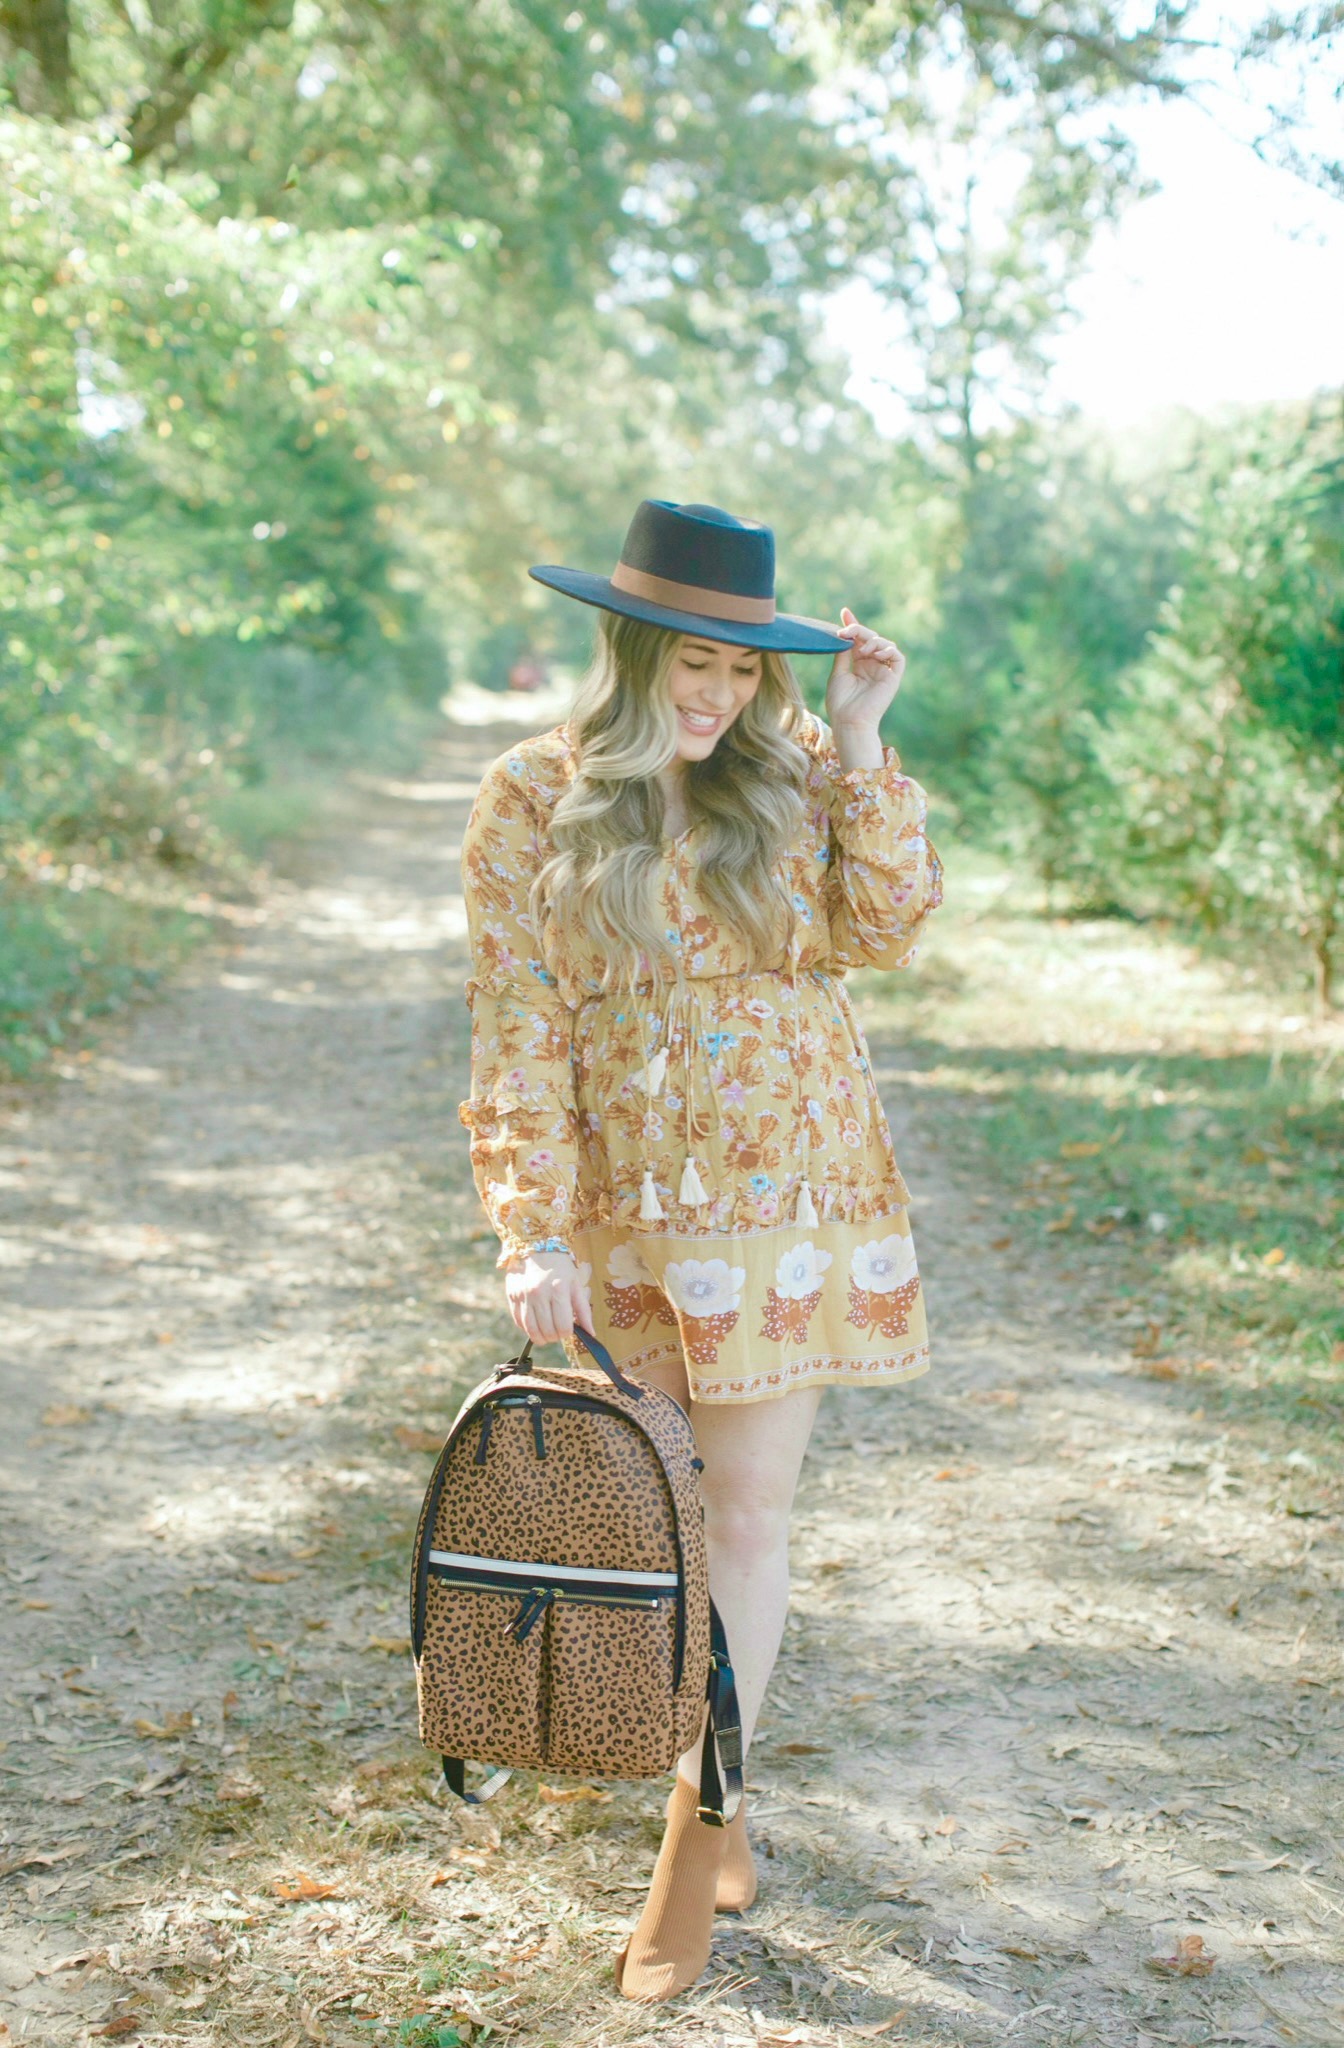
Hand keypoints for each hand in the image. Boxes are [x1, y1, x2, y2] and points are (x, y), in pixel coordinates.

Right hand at [503, 1249, 593, 1345]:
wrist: (535, 1247)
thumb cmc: (560, 1267)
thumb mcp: (576, 1284)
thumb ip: (584, 1310)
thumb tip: (591, 1333)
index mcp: (558, 1290)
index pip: (563, 1327)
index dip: (567, 1333)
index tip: (568, 1329)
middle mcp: (539, 1294)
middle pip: (547, 1332)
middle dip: (555, 1337)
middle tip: (558, 1331)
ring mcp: (523, 1296)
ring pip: (531, 1331)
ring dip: (541, 1338)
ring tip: (547, 1333)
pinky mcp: (511, 1297)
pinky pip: (518, 1322)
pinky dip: (527, 1329)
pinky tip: (535, 1324)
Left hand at [827, 607, 905, 734]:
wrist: (849, 722)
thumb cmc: (840, 703)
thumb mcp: (838, 673)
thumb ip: (843, 653)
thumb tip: (844, 634)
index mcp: (859, 665)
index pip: (859, 640)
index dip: (853, 625)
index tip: (844, 612)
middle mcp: (872, 666)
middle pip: (871, 638)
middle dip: (859, 631)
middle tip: (846, 631)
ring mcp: (883, 671)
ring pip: (885, 644)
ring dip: (873, 640)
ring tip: (861, 649)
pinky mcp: (893, 678)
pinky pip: (897, 658)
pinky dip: (888, 650)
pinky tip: (875, 652)